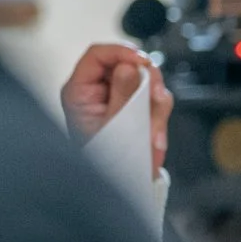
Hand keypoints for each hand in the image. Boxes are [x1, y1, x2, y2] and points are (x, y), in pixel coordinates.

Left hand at [60, 43, 173, 175]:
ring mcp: (117, 100)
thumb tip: (129, 67)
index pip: (97, 55)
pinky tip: (155, 135)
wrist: (122, 189)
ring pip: (144, 82)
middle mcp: (97, 92)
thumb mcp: (116, 127)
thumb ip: (124, 94)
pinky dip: (160, 114)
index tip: (143, 63)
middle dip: (147, 81)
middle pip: (126, 64)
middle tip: (156, 97)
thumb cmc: (109, 164)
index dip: (122, 52)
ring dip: (156, 102)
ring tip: (154, 130)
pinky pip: (153, 99)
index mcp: (80, 92)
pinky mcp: (134, 109)